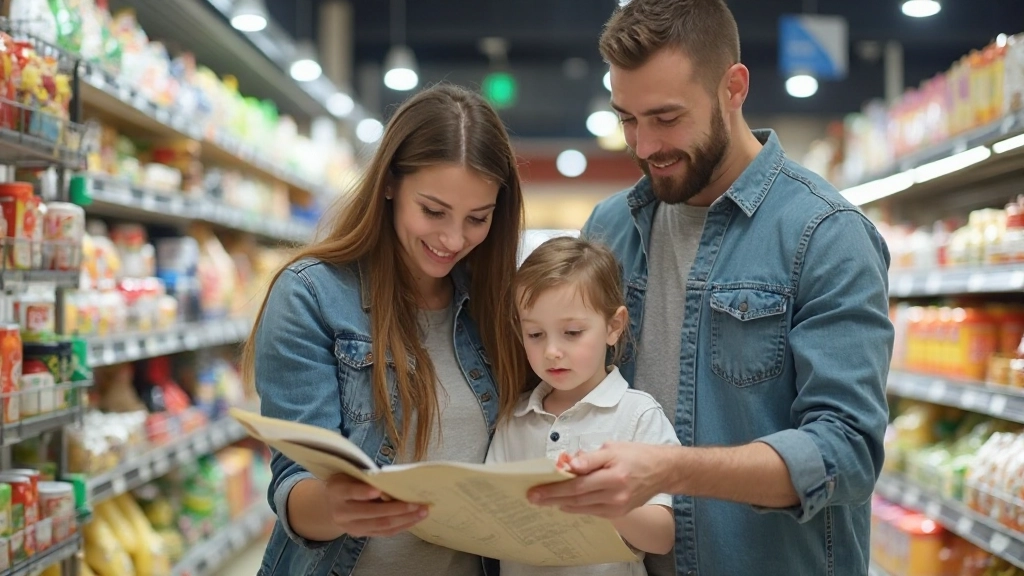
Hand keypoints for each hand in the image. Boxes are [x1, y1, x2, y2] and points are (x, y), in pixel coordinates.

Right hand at [325, 474, 428, 536]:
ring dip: (405, 519)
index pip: (351, 492)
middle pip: (372, 513)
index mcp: (337, 491)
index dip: (364, 492)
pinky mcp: (361, 535)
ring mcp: (351, 527)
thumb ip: (367, 478)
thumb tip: (395, 481)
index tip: (379, 490)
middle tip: (418, 503)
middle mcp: (342, 512)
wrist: (331, 505)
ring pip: (381, 525)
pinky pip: (384, 533)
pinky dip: (401, 526)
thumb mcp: (350, 474)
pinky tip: (414, 520)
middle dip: (398, 509)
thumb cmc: (347, 482)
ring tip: (422, 512)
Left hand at [528, 442, 670, 517]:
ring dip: (561, 504)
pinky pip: (592, 511)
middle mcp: (616, 495)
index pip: (577, 485)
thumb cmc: (635, 455)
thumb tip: (568, 465)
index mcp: (614, 476)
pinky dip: (576, 507)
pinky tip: (564, 503)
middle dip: (552, 498)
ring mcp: (618, 507)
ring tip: (544, 500)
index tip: (536, 490)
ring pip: (583, 507)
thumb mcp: (612, 448)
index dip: (555, 488)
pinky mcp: (619, 513)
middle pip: (577, 499)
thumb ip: (589, 458)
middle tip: (533, 498)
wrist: (662, 471)